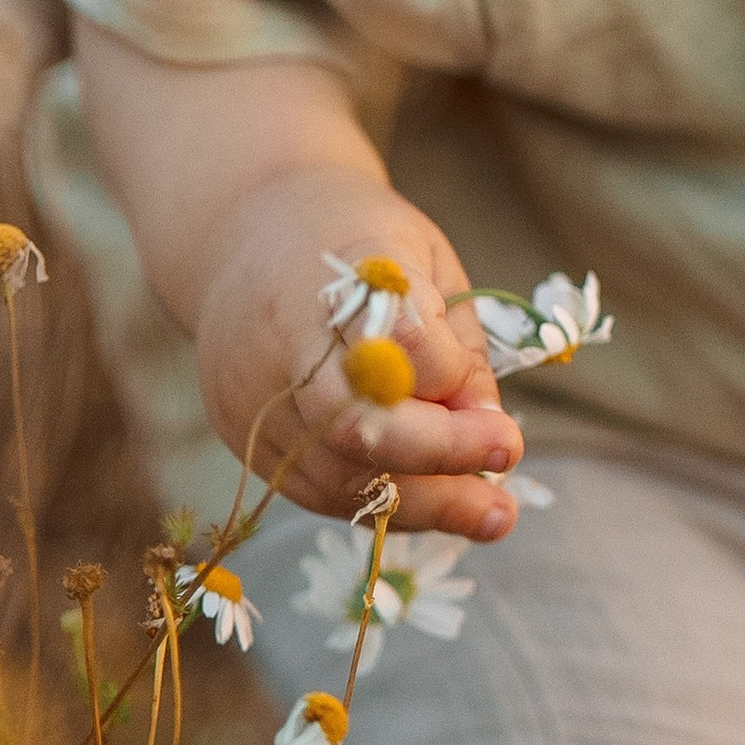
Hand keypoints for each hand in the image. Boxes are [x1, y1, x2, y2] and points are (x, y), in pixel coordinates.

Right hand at [191, 162, 526, 541]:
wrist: (245, 229)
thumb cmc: (359, 241)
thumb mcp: (428, 264)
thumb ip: (458, 347)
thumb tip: (490, 431)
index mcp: (340, 273)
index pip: (399, 342)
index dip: (454, 388)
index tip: (506, 427)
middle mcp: (283, 337)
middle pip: (354, 424)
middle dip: (440, 460)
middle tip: (505, 487)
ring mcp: (251, 390)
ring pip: (335, 475)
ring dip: (423, 505)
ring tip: (491, 515)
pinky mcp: (238, 427)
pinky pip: (312, 487)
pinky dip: (379, 504)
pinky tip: (432, 502)